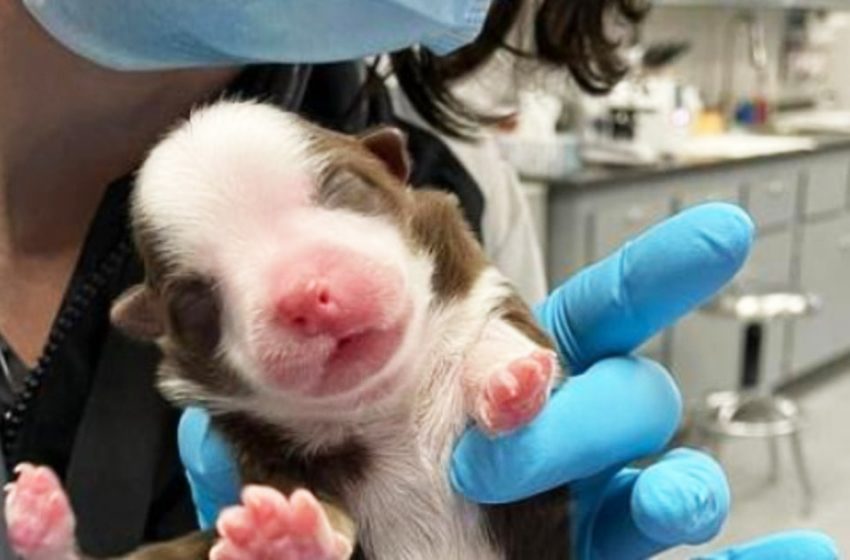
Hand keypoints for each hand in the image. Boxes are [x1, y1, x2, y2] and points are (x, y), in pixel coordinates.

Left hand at [178, 203, 836, 557]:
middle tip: (490, 438)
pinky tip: (809, 558)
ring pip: (667, 473)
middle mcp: (564, 445)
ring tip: (648, 506)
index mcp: (497, 394)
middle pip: (621, 393)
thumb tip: (227, 444)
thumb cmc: (363, 539)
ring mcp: (598, 515)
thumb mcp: (305, 494)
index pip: (576, 322)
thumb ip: (271, 462)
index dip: (647, 279)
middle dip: (573, 408)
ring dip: (665, 480)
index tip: (715, 236)